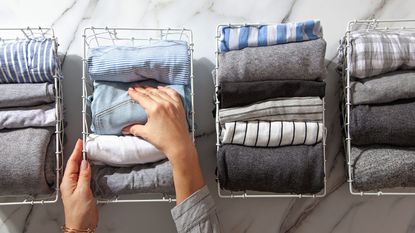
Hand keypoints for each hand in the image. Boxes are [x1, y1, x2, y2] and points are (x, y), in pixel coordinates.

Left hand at [60, 139, 97, 229]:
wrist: (81, 226)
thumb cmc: (79, 213)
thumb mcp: (83, 192)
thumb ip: (84, 176)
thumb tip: (85, 163)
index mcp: (68, 182)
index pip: (72, 163)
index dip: (77, 151)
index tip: (80, 142)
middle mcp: (71, 183)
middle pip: (75, 165)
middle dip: (79, 154)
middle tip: (84, 143)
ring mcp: (77, 187)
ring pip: (79, 170)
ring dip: (83, 161)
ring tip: (87, 152)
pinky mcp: (83, 191)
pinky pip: (84, 176)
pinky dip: (88, 169)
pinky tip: (91, 167)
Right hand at [123, 86, 203, 203]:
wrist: (179, 145)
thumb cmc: (163, 140)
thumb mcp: (146, 133)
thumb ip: (134, 129)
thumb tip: (125, 129)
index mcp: (154, 109)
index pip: (142, 98)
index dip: (135, 93)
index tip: (130, 90)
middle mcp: (164, 103)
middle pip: (150, 93)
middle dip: (142, 90)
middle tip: (136, 87)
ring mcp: (173, 104)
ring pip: (160, 92)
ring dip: (152, 89)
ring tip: (146, 88)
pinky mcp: (179, 107)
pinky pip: (173, 94)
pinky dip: (167, 89)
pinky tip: (162, 88)